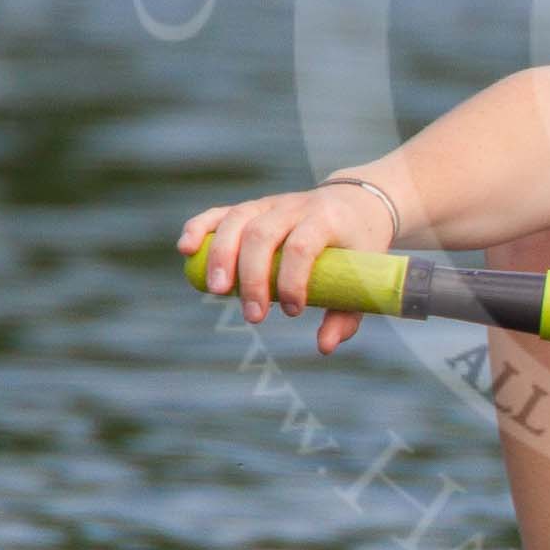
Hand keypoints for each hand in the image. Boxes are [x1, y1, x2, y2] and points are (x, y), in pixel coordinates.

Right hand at [176, 182, 394, 352]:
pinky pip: (220, 212)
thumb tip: (324, 347)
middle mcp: (295, 206)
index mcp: (327, 219)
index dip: (292, 281)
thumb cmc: (358, 245)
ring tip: (216, 292)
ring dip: (221, 256)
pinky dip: (199, 227)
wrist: (360, 201)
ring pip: (237, 220)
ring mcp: (271, 203)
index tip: (293, 311)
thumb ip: (346, 313)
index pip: (301, 246)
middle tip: (254, 316)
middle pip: (263, 235)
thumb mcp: (363, 275)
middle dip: (252, 278)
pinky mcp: (253, 207)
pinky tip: (186, 249)